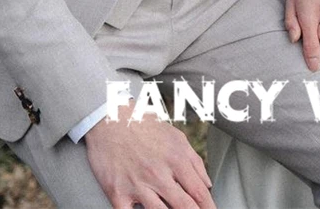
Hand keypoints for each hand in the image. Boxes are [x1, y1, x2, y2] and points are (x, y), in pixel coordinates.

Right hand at [84, 102, 214, 208]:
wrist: (110, 119)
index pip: (199, 192)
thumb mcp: (176, 137)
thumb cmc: (145, 127)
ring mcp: (138, 184)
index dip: (209, 207)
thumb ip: (194, 161)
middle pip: (184, 206)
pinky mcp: (117, 192)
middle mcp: (159, 173)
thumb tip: (207, 185)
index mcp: (176, 159)